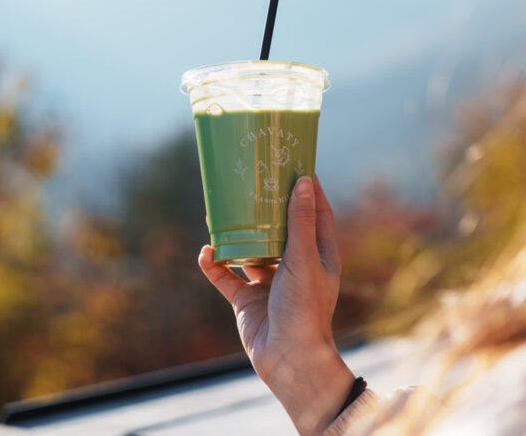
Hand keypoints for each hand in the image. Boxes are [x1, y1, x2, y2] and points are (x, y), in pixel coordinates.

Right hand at [199, 176, 353, 434]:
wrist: (288, 358)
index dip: (309, 191)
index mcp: (319, 256)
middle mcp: (296, 267)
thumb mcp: (303, 259)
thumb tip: (304, 181)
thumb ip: (300, 222)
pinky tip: (205, 251)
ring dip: (237, 235)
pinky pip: (228, 278)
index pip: (317, 215)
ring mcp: (271, 285)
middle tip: (252, 183)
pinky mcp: (248, 302)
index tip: (297, 166)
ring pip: (251, 252)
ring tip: (221, 212)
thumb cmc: (304, 308)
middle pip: (280, 230)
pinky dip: (216, 265)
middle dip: (266, 209)